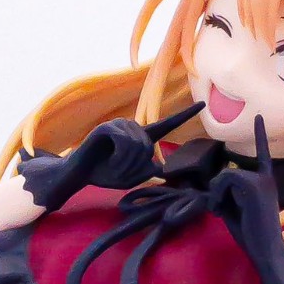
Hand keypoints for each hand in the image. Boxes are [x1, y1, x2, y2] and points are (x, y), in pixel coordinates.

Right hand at [18, 101, 204, 211]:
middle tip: (121, 172)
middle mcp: (133, 128)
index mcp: (141, 138)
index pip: (166, 125)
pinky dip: (120, 157)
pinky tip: (110, 160)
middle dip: (136, 165)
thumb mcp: (131, 179)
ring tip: (114, 166)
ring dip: (127, 163)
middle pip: (148, 146)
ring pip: (138, 144)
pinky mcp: (107, 127)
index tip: (203, 104)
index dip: (184, 116)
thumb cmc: (105, 174)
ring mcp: (120, 125)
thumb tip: (161, 168)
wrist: (80, 174)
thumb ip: (147, 173)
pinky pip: (124, 141)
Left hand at [207, 116, 283, 283]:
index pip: (263, 155)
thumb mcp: (235, 211)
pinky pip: (225, 178)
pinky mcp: (254, 184)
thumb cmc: (252, 236)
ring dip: (215, 194)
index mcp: (265, 183)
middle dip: (216, 191)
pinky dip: (217, 194)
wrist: (267, 251)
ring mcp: (261, 179)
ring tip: (219, 212)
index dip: (260, 136)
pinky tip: (219, 209)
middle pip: (228, 173)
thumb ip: (227, 195)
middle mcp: (266, 177)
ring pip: (224, 175)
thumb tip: (213, 187)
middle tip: (217, 210)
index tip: (259, 118)